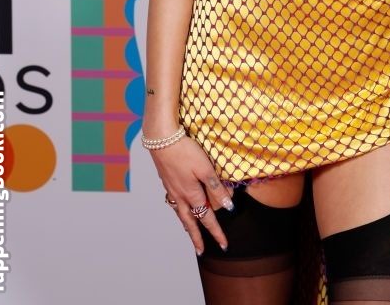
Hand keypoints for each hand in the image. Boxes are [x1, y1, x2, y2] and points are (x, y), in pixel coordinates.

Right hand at [146, 133, 233, 253]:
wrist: (161, 139)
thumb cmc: (185, 152)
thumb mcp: (205, 168)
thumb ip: (216, 188)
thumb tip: (228, 207)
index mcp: (191, 195)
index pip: (207, 219)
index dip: (216, 232)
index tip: (224, 245)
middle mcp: (180, 196)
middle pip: (190, 222)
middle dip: (196, 237)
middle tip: (201, 251)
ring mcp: (171, 189)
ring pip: (180, 213)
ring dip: (186, 224)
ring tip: (190, 231)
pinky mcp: (166, 180)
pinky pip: (173, 202)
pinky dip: (178, 209)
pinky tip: (179, 205)